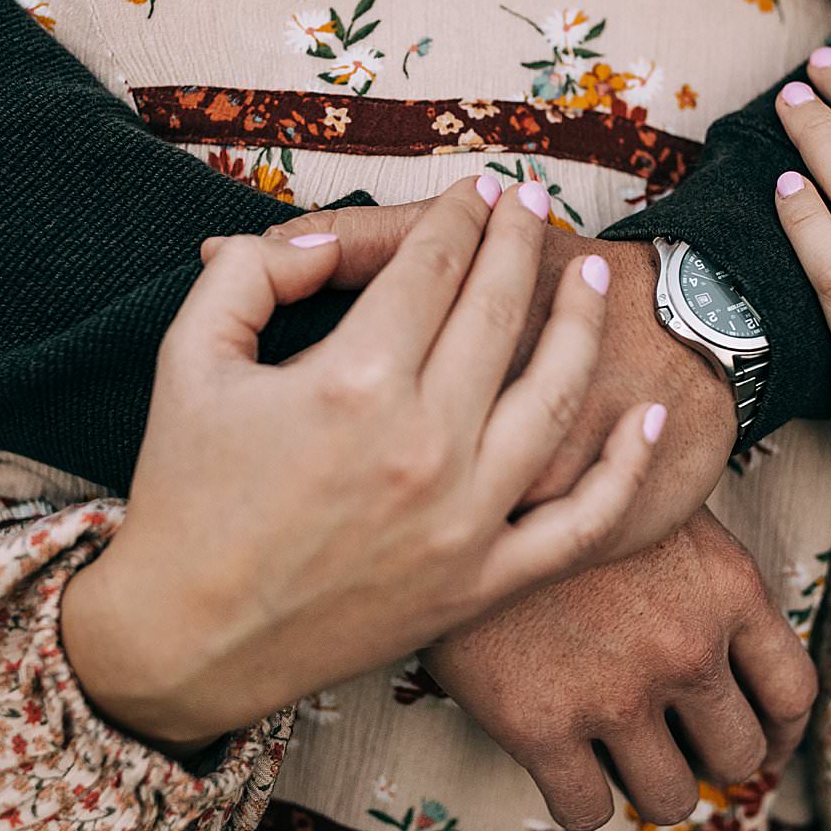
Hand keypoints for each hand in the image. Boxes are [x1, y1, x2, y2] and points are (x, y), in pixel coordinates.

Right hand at [63, 176, 663, 750]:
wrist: (183, 640)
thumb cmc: (182, 494)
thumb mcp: (190, 357)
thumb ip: (257, 273)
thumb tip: (325, 240)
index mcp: (352, 381)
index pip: (432, 267)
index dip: (458, 216)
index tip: (475, 190)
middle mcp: (423, 445)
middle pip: (499, 312)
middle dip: (520, 242)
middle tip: (532, 203)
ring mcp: (464, 520)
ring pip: (556, 396)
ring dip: (583, 323)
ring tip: (594, 275)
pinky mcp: (480, 583)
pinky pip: (580, 524)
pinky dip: (625, 469)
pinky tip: (648, 417)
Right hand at [423, 508, 816, 830]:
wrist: (461, 483)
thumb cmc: (557, 476)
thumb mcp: (656, 497)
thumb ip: (698, 563)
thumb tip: (720, 608)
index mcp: (726, 587)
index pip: (793, 692)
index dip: (781, 732)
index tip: (763, 741)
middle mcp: (685, 647)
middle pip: (739, 756)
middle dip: (711, 758)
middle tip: (677, 744)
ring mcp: (614, 693)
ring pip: (670, 799)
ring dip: (650, 785)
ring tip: (619, 757)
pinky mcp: (540, 725)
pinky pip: (586, 810)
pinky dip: (579, 798)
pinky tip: (562, 766)